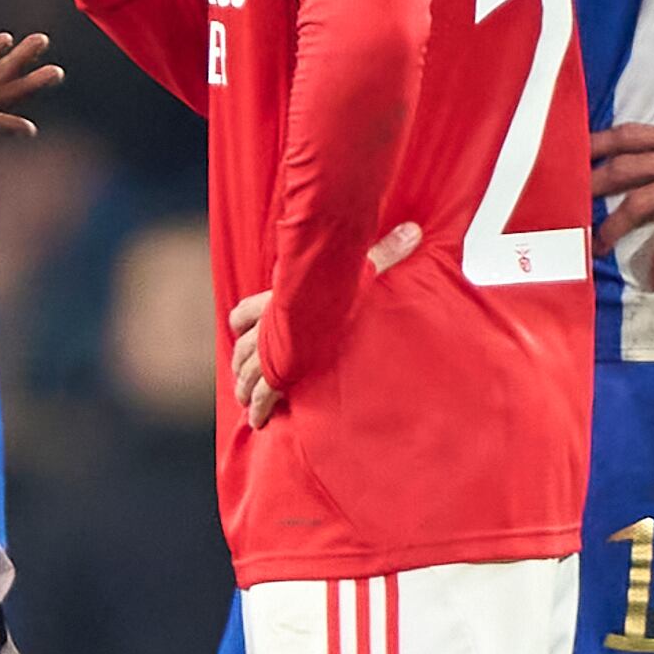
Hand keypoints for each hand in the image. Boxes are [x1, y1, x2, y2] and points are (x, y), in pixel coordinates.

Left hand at [228, 227, 416, 422]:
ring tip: (245, 398)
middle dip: (240, 361)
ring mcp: (269, 352)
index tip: (243, 328)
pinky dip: (258, 408)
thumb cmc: (341, 285)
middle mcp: (267, 328)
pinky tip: (257, 421)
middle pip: (240, 347)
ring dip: (244, 385)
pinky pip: (263, 395)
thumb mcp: (362, 268)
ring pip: (245, 371)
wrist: (327, 309)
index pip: (244, 311)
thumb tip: (413, 231)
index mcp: (276, 301)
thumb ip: (382, 254)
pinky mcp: (277, 375)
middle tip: (241, 374)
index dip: (244, 320)